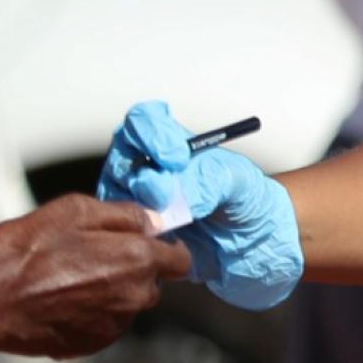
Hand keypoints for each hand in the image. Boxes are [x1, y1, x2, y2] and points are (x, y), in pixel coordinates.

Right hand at [0, 195, 191, 358]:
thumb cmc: (27, 252)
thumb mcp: (75, 210)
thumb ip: (124, 215)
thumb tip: (153, 220)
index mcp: (138, 259)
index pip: (181, 259)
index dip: (168, 249)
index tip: (150, 243)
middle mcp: (135, 296)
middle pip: (152, 282)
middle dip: (133, 268)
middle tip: (93, 257)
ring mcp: (115, 323)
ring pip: (127, 303)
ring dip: (112, 292)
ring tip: (70, 279)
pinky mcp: (93, 343)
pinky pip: (105, 323)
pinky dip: (92, 313)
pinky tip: (62, 301)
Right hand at [99, 101, 302, 310]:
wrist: (248, 242)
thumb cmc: (244, 199)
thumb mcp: (240, 181)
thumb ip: (213, 180)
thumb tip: (181, 196)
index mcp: (169, 142)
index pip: (144, 120)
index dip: (153, 133)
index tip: (178, 157)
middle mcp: (143, 167)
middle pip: (122, 159)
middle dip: (144, 178)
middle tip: (167, 195)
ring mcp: (133, 200)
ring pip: (114, 197)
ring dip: (141, 209)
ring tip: (171, 223)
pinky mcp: (132, 232)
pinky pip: (121, 231)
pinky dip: (139, 234)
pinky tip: (165, 240)